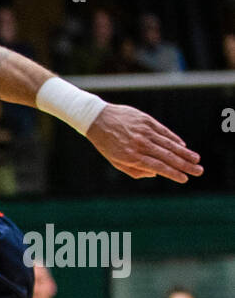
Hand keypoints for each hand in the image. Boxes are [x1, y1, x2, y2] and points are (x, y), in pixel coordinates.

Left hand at [86, 104, 202, 183]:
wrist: (97, 118)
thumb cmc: (106, 143)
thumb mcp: (115, 161)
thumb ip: (135, 170)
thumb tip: (155, 173)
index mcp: (131, 156)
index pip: (158, 167)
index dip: (172, 173)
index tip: (184, 179)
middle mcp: (140, 144)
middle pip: (167, 156)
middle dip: (185, 165)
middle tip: (199, 171)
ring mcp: (145, 131)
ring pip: (169, 144)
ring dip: (184, 152)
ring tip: (196, 159)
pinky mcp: (147, 120)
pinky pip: (164, 131)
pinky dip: (174, 139)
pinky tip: (183, 146)